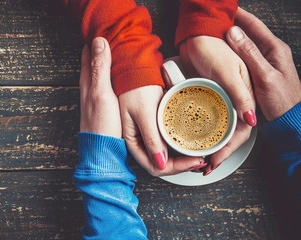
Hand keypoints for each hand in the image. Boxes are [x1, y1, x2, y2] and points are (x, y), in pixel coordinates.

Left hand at [79, 37, 121, 137]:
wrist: (103, 151)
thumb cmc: (101, 124)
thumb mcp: (101, 94)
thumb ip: (100, 69)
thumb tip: (99, 41)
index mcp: (88, 81)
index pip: (88, 53)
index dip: (97, 40)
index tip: (108, 30)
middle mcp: (91, 87)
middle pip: (94, 60)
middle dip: (102, 47)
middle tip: (117, 37)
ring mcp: (98, 96)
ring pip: (101, 71)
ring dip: (109, 60)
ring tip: (121, 50)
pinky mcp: (107, 104)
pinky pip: (109, 82)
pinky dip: (114, 74)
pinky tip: (123, 75)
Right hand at [119, 86, 205, 175]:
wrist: (137, 69)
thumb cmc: (136, 88)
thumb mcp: (144, 113)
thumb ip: (151, 138)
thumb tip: (160, 163)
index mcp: (132, 142)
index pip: (154, 166)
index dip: (176, 168)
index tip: (194, 160)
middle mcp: (140, 142)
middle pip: (161, 165)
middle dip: (182, 166)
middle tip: (201, 159)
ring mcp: (147, 136)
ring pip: (166, 157)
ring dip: (182, 159)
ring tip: (199, 155)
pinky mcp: (155, 128)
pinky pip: (168, 144)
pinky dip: (180, 147)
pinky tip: (191, 144)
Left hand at [179, 36, 255, 173]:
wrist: (197, 36)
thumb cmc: (214, 50)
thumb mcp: (228, 72)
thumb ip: (240, 95)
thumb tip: (251, 120)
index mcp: (243, 98)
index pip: (240, 131)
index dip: (229, 148)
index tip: (215, 161)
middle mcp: (233, 102)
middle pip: (229, 134)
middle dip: (218, 153)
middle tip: (205, 166)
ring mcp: (219, 101)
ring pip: (217, 129)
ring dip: (210, 145)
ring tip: (198, 159)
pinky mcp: (206, 97)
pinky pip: (205, 119)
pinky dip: (200, 131)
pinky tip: (191, 139)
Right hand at [226, 8, 300, 120]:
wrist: (288, 122)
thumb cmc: (281, 102)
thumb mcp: (264, 76)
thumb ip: (249, 54)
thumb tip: (234, 33)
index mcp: (274, 49)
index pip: (254, 25)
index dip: (239, 15)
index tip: (224, 9)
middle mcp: (270, 53)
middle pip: (249, 33)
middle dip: (233, 24)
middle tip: (216, 20)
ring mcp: (264, 63)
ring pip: (245, 45)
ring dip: (232, 38)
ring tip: (217, 33)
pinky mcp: (258, 73)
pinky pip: (243, 57)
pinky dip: (233, 52)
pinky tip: (224, 53)